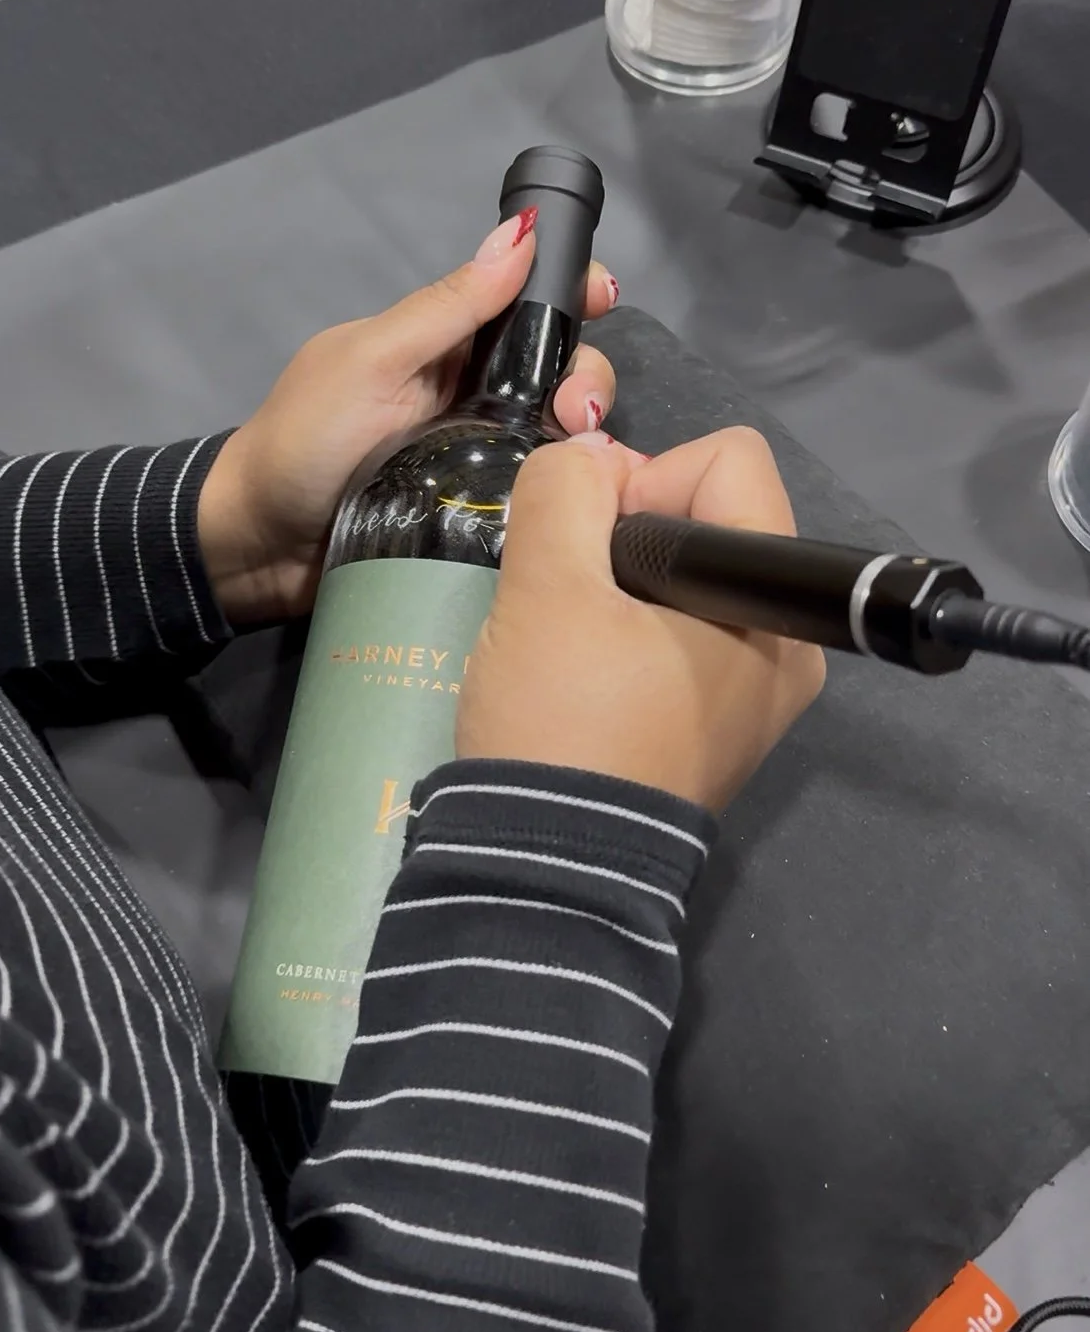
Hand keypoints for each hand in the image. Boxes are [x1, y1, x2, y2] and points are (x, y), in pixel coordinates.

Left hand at [197, 216, 619, 623]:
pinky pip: (541, 493)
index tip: (604, 295)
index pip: (524, 304)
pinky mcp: (483, 516)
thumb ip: (447, 306)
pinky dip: (569, 489)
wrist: (258, 548)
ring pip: (558, 432)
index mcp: (442, 344)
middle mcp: (470, 395)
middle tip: (577, 414)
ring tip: (578, 452)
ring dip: (583, 433)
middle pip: (558, 369)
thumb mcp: (372, 361)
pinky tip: (589, 496)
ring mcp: (481, 457)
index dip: (571, 290)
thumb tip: (522, 231)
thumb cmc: (304, 441)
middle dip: (587, 376)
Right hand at [457, 426, 824, 811]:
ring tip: (569, 633)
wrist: (545, 871)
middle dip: (629, 529)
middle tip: (570, 588)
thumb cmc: (561, 722)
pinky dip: (630, 628)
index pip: (729, 460)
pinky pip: (682, 633)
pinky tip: (582, 666)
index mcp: (771, 606)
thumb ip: (566, 493)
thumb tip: (591, 460)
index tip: (591, 540)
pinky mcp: (717, 726)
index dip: (645, 474)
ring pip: (690, 575)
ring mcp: (757, 693)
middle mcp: (787, 644)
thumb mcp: (545, 589)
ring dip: (621, 581)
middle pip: (713, 514)